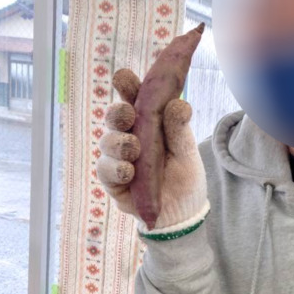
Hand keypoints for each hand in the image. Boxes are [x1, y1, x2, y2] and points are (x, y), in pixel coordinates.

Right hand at [97, 80, 206, 229]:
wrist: (183, 215)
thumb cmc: (184, 177)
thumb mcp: (187, 153)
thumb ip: (180, 131)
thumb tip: (178, 104)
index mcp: (148, 122)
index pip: (133, 98)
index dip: (127, 86)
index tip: (125, 78)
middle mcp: (129, 136)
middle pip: (114, 117)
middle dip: (117, 113)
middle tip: (128, 113)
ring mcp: (119, 158)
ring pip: (107, 142)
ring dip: (118, 143)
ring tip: (133, 148)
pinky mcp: (113, 181)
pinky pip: (106, 170)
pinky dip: (116, 168)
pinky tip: (128, 170)